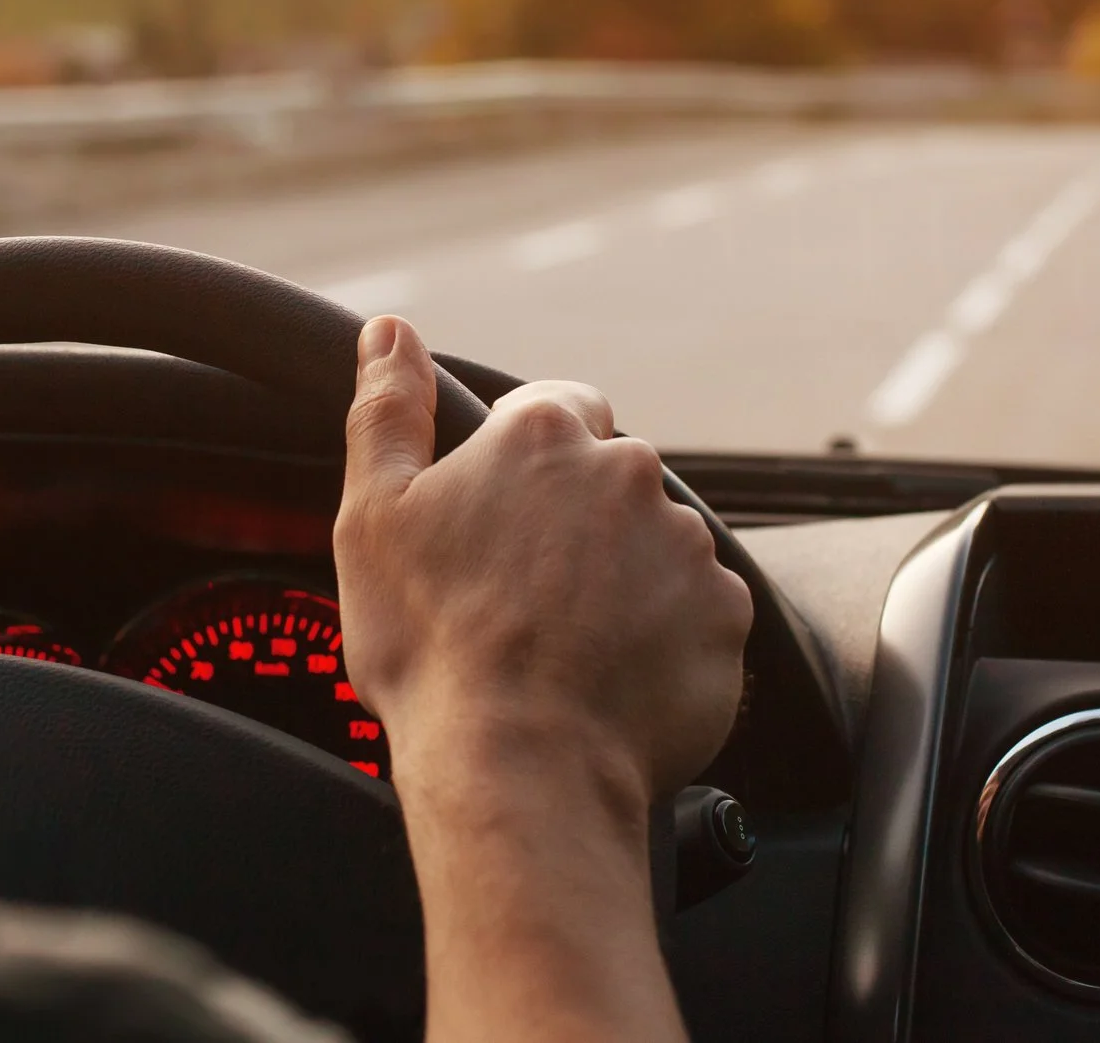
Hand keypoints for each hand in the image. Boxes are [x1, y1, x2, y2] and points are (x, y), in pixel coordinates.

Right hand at [334, 315, 750, 1042]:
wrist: (517, 766)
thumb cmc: (432, 645)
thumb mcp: (373, 514)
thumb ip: (388, 409)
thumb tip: (388, 333)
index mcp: (545, 434)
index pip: (558, 406)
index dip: (526, 460)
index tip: (502, 519)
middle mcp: (631, 472)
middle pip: (610, 479)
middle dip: (575, 525)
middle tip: (521, 597)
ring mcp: (687, 545)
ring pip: (655, 547)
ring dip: (622, 581)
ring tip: (565, 649)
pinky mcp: (726, 619)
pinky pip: (697, 615)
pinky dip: (663, 639)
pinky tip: (610, 680)